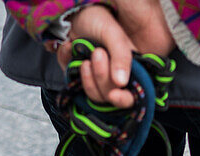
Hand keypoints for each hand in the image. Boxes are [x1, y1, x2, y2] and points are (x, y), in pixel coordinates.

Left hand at [53, 0, 176, 107]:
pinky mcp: (78, 77)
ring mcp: (96, 79)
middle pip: (110, 95)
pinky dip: (68, 65)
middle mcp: (114, 77)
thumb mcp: (113, 34)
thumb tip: (121, 83)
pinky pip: (72, 82)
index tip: (114, 95)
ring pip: (93, 95)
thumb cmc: (97, 20)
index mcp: (129, 69)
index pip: (132, 95)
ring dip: (86, 77)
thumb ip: (121, 56)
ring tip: (84, 57)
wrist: (73, 13)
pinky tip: (70, 48)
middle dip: (101, 77)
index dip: (124, 99)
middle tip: (97, 53)